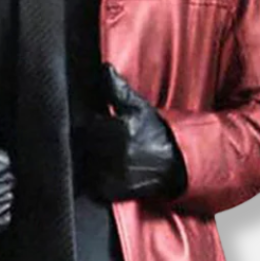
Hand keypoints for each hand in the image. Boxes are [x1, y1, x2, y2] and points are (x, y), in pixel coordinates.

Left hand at [76, 62, 186, 201]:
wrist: (176, 164)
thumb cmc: (157, 132)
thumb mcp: (140, 107)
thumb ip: (118, 89)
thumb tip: (104, 69)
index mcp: (117, 131)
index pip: (85, 126)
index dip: (88, 124)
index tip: (96, 124)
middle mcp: (114, 154)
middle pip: (82, 145)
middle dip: (87, 141)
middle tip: (101, 140)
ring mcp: (111, 175)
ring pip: (85, 164)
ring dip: (89, 159)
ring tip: (105, 154)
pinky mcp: (110, 191)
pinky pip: (91, 183)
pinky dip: (94, 176)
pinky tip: (107, 169)